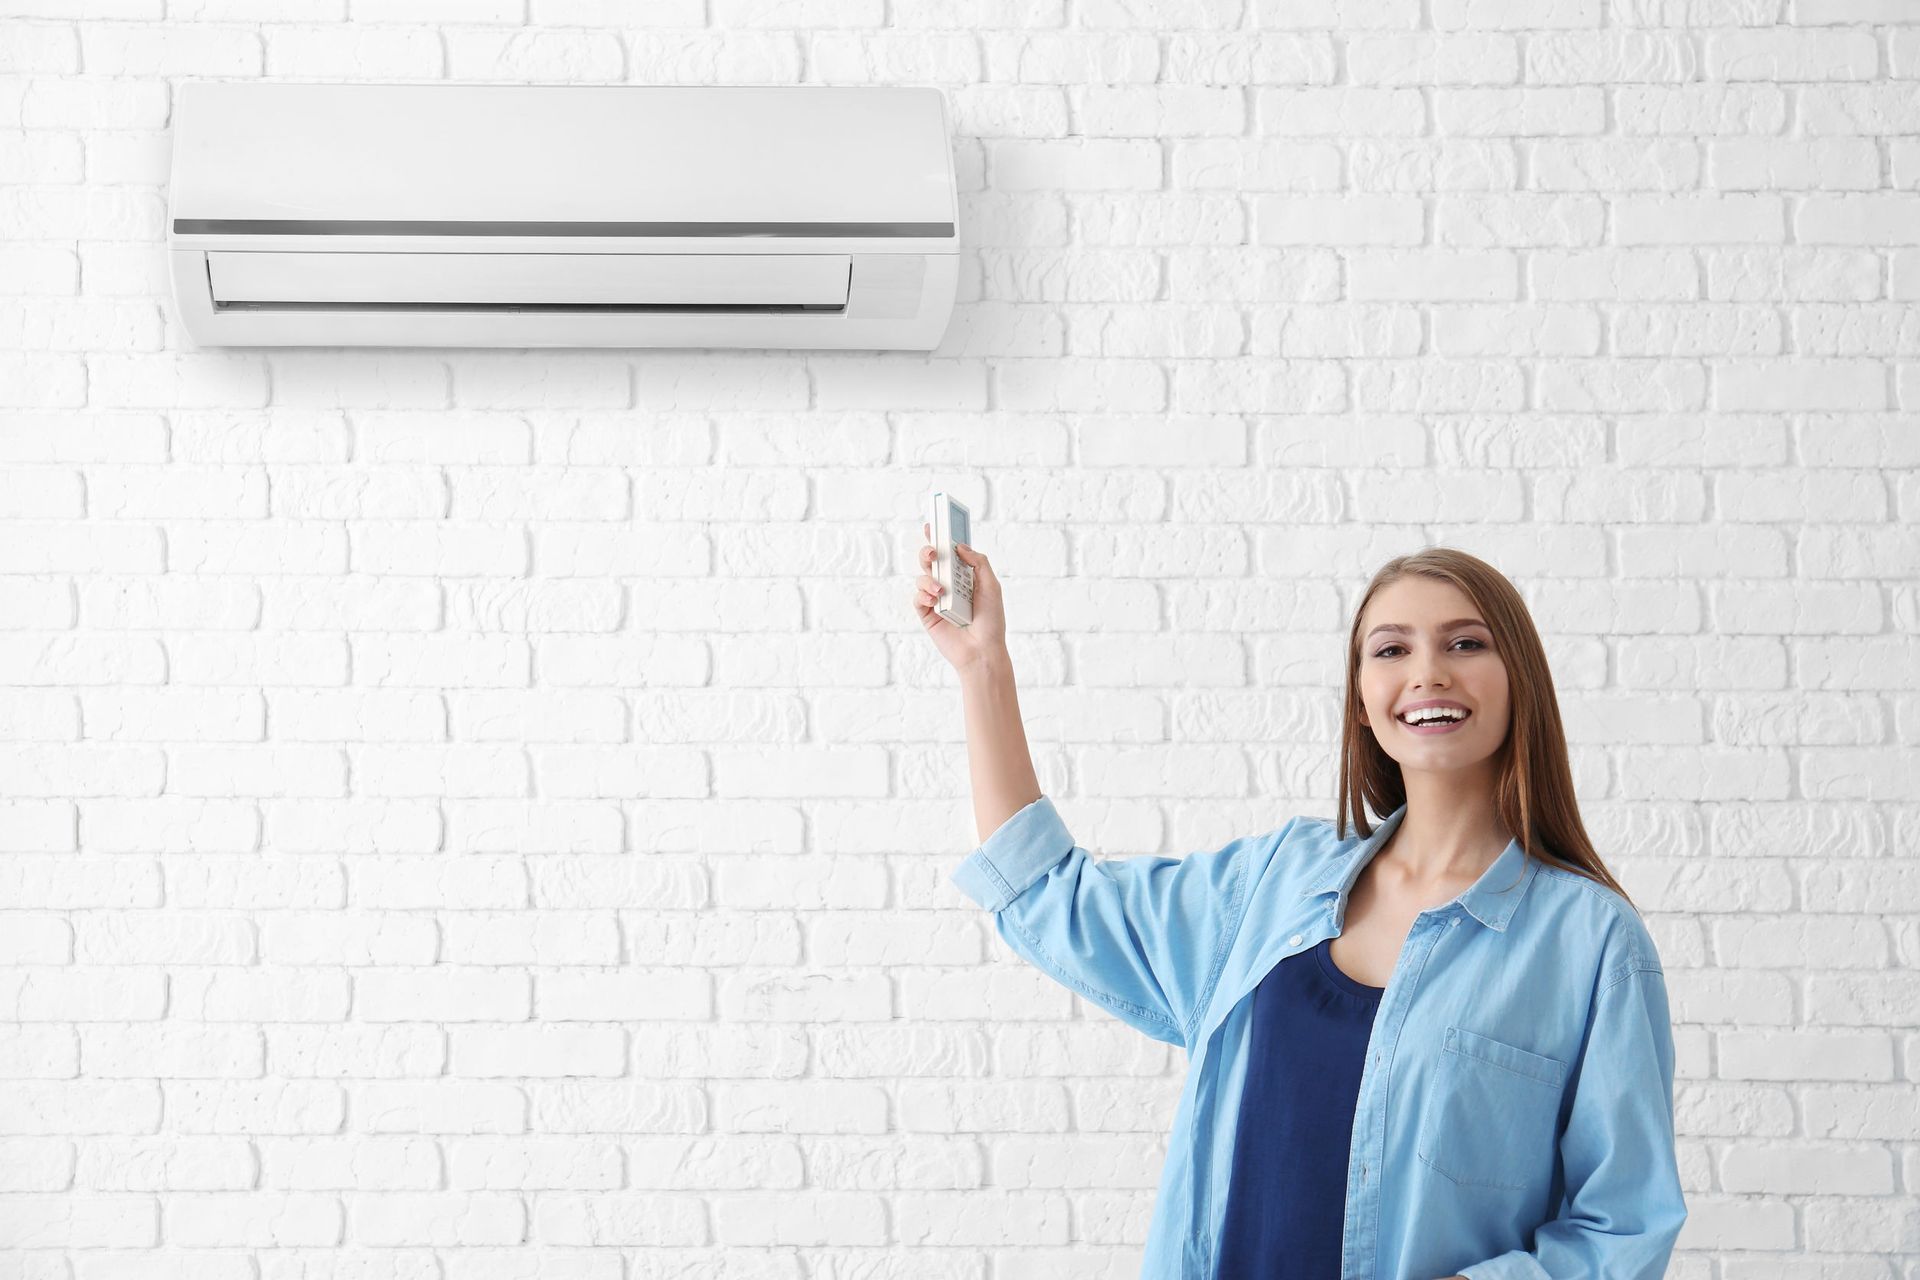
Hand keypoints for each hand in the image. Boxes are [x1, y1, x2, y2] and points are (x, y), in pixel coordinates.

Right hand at [913, 522, 1007, 672]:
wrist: (983, 650)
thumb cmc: (991, 621)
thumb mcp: (991, 586)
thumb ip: (978, 562)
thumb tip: (960, 546)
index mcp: (964, 577)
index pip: (950, 553)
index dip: (941, 537)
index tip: (935, 522)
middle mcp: (948, 585)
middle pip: (932, 561)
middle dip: (928, 551)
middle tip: (934, 552)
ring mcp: (936, 599)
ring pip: (922, 577)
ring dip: (928, 577)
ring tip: (940, 588)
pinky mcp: (927, 614)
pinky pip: (918, 597)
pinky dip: (923, 594)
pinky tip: (934, 598)